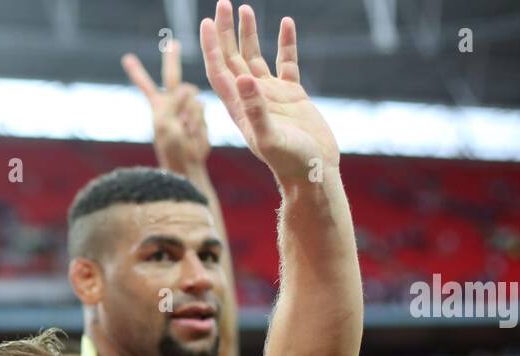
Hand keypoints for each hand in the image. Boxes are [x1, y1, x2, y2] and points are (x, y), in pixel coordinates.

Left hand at [122, 40, 209, 174]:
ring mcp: (186, 108)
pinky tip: (193, 134)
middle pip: (172, 76)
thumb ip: (174, 101)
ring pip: (193, 96)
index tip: (127, 59)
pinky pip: (202, 108)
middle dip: (172, 59)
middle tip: (173, 43)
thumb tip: (190, 88)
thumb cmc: (172, 148)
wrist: (187, 165)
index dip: (138, 72)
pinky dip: (198, 120)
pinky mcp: (199, 116)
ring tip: (185, 132)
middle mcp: (171, 103)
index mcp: (157, 106)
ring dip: (190, 114)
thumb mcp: (165, 123)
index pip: (146, 85)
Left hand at [199, 2, 338, 183]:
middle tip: (221, 4)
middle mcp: (251, 99)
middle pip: (232, 59)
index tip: (205, 23)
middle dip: (225, 33)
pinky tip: (286, 23)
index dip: (210, 48)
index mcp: (239, 108)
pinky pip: (286, 63)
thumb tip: (242, 78)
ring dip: (248, 34)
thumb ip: (255, 110)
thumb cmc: (290, 163)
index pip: (219, 72)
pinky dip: (286, 43)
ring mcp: (272, 96)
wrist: (314, 174)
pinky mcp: (293, 96)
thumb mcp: (270, 139)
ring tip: (244, 8)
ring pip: (255, 58)